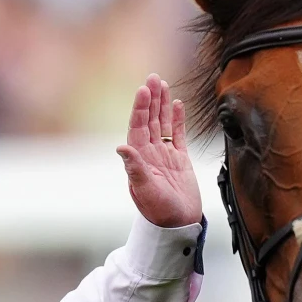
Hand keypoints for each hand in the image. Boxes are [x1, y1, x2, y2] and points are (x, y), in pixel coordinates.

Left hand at [116, 74, 202, 228]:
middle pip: (150, 120)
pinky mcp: (180, 159)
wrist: (178, 224)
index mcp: (139, 158)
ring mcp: (165, 155)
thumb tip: (121, 147)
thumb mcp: (145, 190)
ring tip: (163, 84)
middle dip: (151, 99)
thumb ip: (135, 168)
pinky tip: (177, 104)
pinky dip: (178, 119)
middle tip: (153, 78)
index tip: (143, 89)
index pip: (139, 126)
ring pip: (163, 123)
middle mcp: (150, 153)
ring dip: (162, 104)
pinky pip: (179, 134)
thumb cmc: (159, 211)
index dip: (141, 108)